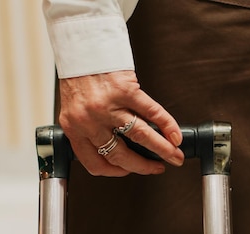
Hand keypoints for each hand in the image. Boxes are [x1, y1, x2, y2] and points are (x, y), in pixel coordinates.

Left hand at [58, 71, 184, 175]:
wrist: (80, 45)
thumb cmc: (78, 76)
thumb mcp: (75, 109)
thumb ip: (88, 128)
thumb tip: (116, 145)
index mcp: (74, 128)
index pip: (95, 163)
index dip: (115, 172)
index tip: (128, 171)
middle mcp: (90, 120)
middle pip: (121, 155)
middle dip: (144, 167)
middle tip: (157, 168)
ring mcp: (109, 106)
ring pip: (140, 137)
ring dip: (162, 150)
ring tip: (174, 155)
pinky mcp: (126, 90)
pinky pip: (151, 112)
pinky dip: (167, 126)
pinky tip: (175, 134)